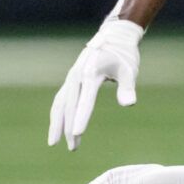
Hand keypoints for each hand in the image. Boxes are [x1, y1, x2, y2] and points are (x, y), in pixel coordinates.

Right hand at [47, 18, 142, 149]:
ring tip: (54, 143)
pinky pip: (61, 99)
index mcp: (90, 73)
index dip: (81, 117)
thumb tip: (128, 104)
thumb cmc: (124, 55)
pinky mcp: (71, 80)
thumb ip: (128, 87)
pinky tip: (57, 127)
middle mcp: (77, 76)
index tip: (77, 134)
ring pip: (60, 103)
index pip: (85, 100)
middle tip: (72, 147)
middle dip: (69, 127)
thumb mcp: (129, 70)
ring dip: (57, 123)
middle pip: (69, 105)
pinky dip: (58, 114)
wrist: (114, 36)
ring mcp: (72, 78)